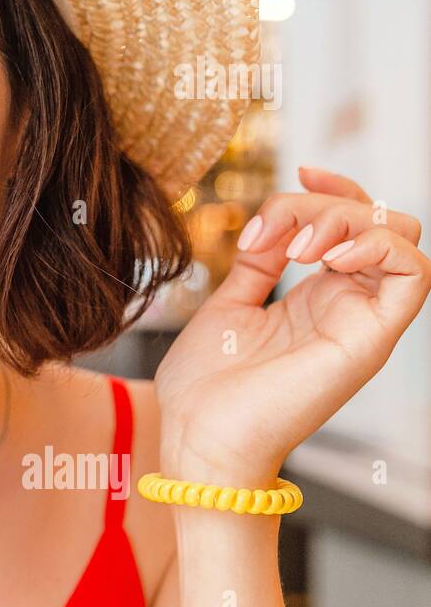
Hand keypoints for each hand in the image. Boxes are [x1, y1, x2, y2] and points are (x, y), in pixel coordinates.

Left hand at [155, 165, 430, 486]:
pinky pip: (415, 274)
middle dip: (329, 199)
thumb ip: (256, 264)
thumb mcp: (229, 306)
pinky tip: (326, 255)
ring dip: (346, 218)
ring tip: (293, 248)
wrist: (198, 437)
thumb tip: (273, 225)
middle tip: (275, 231)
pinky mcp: (370, 339)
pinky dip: (378, 244)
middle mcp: (347, 306)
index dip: (335, 187)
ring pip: (399, 235)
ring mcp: (362, 322)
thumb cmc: (205, 387)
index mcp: (315, 298)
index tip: (299, 170)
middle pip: (378, 220)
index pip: (354, 225)